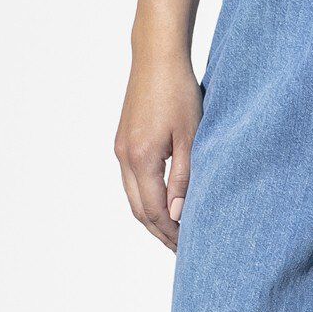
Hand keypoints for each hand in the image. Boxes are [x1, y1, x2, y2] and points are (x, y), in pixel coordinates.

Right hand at [114, 56, 202, 250]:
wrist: (156, 59)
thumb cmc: (179, 93)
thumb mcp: (192, 138)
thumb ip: (185, 179)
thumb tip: (178, 215)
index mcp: (141, 158)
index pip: (154, 211)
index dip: (172, 234)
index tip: (191, 250)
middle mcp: (124, 156)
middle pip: (138, 210)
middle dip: (161, 233)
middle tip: (184, 252)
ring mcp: (120, 149)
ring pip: (133, 197)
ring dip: (153, 219)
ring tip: (176, 235)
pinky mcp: (124, 141)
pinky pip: (133, 181)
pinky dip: (147, 200)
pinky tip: (165, 206)